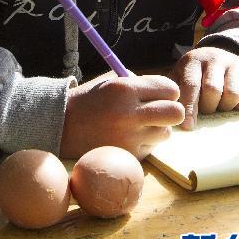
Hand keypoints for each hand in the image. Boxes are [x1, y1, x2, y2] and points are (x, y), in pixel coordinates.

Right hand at [60, 71, 184, 159]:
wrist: (63, 126)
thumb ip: (140, 83)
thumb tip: (168, 91)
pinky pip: (151, 148)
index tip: (161, 94)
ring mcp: (129, 137)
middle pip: (176, 112)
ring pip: (165, 133)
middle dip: (172, 110)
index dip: (168, 91)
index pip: (169, 88)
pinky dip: (144, 143)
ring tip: (139, 124)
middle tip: (160, 110)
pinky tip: (128, 136)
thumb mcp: (112, 81)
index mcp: (125, 88)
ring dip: (157, 128)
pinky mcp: (127, 156)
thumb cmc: (91, 100)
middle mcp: (129, 113)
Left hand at [173, 46, 238, 129]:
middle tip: (206, 111)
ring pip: (233, 94)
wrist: (220, 55)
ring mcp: (235, 63)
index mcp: (193, 61)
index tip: (188, 126)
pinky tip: (235, 104)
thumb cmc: (196, 74)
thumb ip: (174, 93)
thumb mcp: (180, 76)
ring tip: (219, 106)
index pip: (191, 85)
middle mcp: (214, 58)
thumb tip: (168, 114)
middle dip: (208, 107)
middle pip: (213, 90)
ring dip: (225, 107)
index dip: (190, 107)